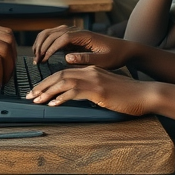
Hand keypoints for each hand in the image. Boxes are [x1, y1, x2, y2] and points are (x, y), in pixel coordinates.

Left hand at [25, 67, 151, 115]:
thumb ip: (91, 90)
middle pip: (59, 75)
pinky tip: (53, 104)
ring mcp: (94, 79)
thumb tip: (77, 96)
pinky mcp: (98, 90)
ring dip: (47, 92)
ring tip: (36, 100)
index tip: (37, 91)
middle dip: (42, 86)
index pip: (64, 72)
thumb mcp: (106, 90)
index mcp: (91, 69)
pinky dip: (60, 98)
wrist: (145, 94)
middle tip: (30, 95)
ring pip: (63, 82)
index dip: (48, 81)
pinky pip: (74, 92)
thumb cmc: (128, 95)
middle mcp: (90, 71)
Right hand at [32, 25, 134, 68]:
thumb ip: (85, 59)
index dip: (51, 48)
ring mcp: (75, 33)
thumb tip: (66, 58)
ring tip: (36, 58)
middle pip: (53, 33)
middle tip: (37, 62)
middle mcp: (78, 31)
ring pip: (51, 33)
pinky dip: (46, 43)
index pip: (62, 38)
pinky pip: (55, 37)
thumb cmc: (115, 56)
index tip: (44, 60)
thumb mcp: (103, 61)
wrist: (124, 50)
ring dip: (41, 43)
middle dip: (42, 46)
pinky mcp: (74, 38)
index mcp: (84, 35)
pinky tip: (42, 54)